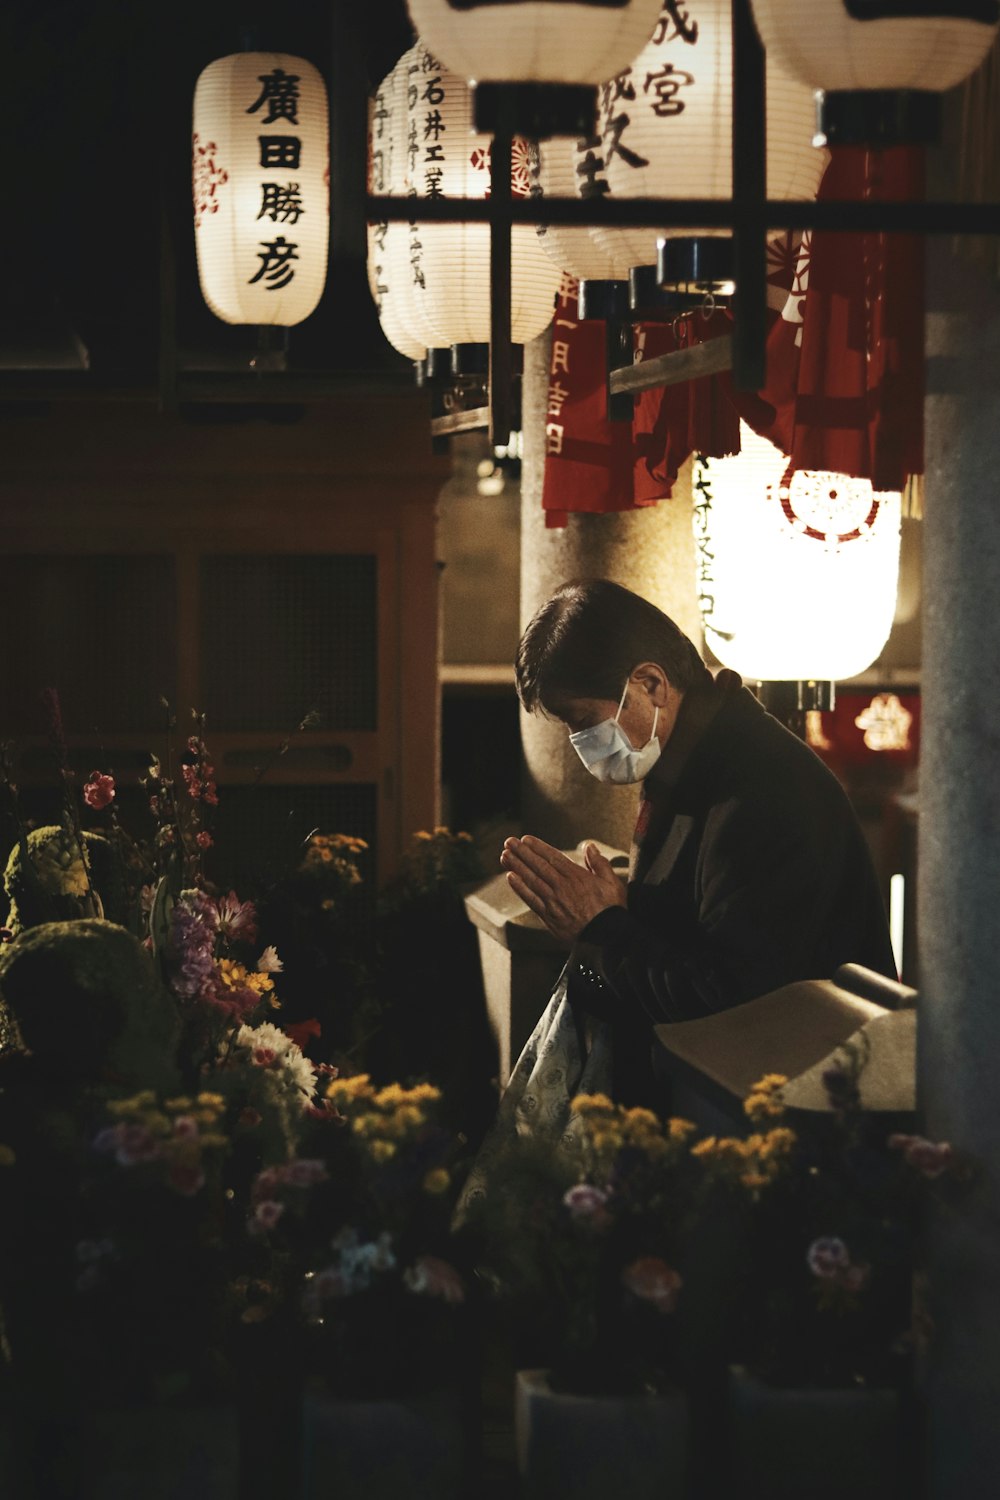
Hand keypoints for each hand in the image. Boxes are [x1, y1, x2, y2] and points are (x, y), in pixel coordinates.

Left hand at [500, 835, 625, 944]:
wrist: (606, 938)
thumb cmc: (612, 910)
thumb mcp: (612, 882)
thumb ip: (599, 863)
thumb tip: (589, 846)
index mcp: (577, 877)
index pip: (553, 857)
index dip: (538, 847)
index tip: (526, 839)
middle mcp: (562, 887)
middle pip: (538, 866)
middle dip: (522, 852)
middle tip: (509, 842)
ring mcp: (554, 901)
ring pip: (532, 880)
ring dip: (517, 866)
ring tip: (505, 856)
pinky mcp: (549, 916)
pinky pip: (531, 899)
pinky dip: (520, 888)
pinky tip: (510, 878)